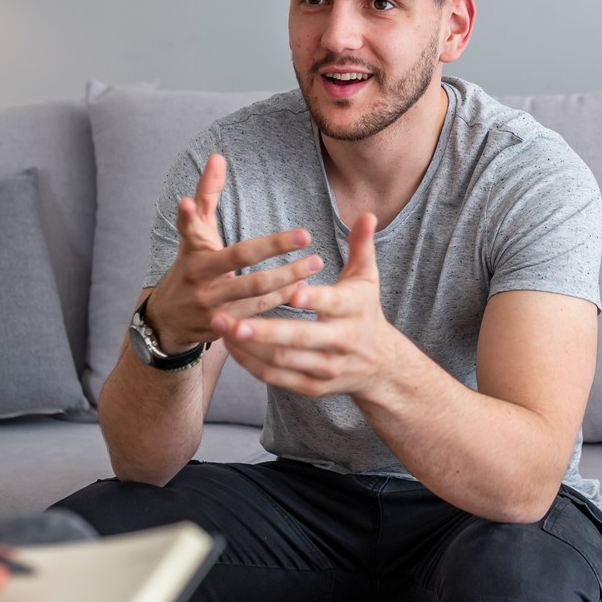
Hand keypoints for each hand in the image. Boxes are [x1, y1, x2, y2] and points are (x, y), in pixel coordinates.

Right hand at [143, 153, 323, 352]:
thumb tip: (217, 157)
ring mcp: (214, 311)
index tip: (291, 231)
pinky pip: (258, 314)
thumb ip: (206, 194)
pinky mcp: (224, 330)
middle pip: (251, 275)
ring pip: (258, 297)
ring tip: (315, 265)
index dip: (262, 242)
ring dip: (289, 281)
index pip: (236, 251)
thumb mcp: (194, 232)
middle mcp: (204, 286)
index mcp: (198, 259)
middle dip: (285, 263)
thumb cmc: (188, 265)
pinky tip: (303, 289)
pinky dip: (281, 302)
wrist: (167, 318)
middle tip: (313, 248)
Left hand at [219, 212, 401, 398]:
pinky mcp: (313, 387)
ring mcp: (326, 368)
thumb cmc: (364, 310)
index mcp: (353, 310)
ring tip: (221, 327)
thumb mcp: (367, 277)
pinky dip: (253, 364)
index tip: (291, 292)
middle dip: (263, 331)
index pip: (332, 304)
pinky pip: (277, 378)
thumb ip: (361, 245)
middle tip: (230, 319)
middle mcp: (340, 342)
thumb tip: (367, 214)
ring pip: (283, 360)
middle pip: (300, 338)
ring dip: (249, 347)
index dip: (313, 300)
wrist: (380, 364)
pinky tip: (231, 347)